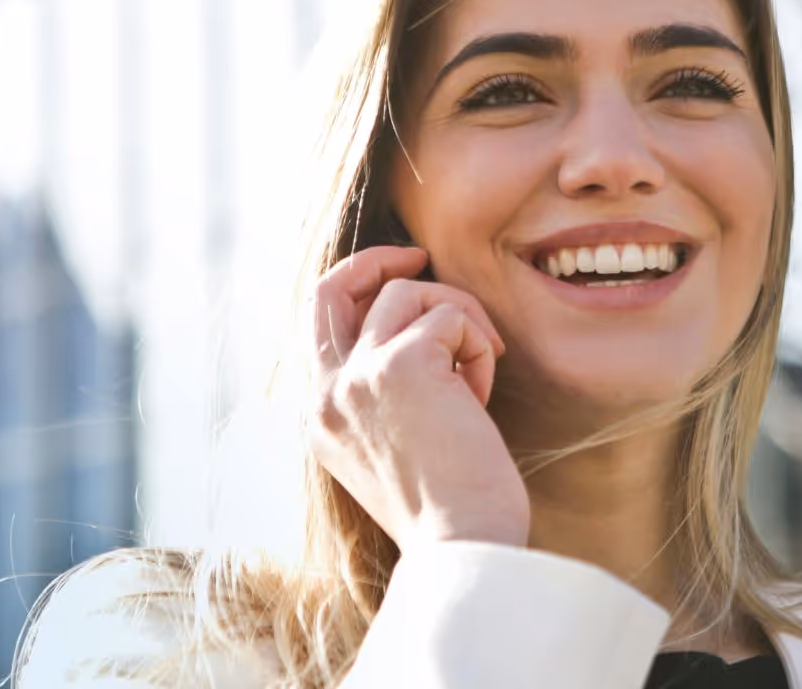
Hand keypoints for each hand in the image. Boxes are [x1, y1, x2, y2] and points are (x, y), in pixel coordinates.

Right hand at [307, 246, 529, 549]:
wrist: (462, 545)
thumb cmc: (448, 508)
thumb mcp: (393, 448)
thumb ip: (382, 395)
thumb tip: (415, 331)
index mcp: (319, 417)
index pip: (318, 324)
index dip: (358, 290)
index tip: (400, 281)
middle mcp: (326, 394)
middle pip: (330, 287)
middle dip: (376, 260)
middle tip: (420, 256)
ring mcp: (357, 376)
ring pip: (408, 293)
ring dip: (458, 319)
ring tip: (479, 369)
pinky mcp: (401, 365)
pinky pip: (451, 316)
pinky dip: (478, 344)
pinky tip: (483, 395)